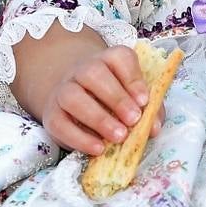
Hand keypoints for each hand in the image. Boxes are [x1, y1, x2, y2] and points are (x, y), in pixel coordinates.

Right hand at [39, 44, 164, 154]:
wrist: (77, 98)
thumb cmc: (115, 97)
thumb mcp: (134, 96)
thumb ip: (148, 109)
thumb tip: (153, 128)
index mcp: (109, 59)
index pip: (120, 58)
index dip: (133, 78)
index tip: (144, 101)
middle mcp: (83, 69)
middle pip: (94, 74)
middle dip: (116, 98)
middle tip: (134, 120)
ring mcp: (64, 90)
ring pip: (73, 97)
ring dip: (98, 118)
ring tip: (119, 136)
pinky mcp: (52, 114)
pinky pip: (60, 124)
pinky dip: (79, 138)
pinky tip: (98, 148)